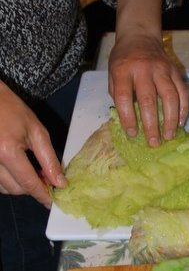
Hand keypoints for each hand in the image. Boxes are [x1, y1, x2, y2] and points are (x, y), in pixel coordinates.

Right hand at [0, 81, 66, 207]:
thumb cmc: (12, 110)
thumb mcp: (36, 131)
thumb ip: (49, 159)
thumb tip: (59, 182)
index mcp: (7, 151)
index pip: (29, 183)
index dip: (43, 194)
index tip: (54, 202)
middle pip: (16, 189)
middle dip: (33, 187)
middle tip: (47, 178)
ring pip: (3, 188)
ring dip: (20, 185)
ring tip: (33, 170)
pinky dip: (8, 180)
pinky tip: (18, 168)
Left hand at [110, 0, 188, 145]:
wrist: (140, 36)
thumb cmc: (124, 59)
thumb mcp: (112, 73)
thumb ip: (119, 94)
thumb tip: (130, 121)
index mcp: (123, 70)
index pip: (124, 97)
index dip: (128, 117)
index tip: (132, 134)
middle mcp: (144, 69)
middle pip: (149, 99)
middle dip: (152, 124)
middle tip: (154, 142)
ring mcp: (163, 69)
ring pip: (170, 97)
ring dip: (170, 119)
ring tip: (169, 135)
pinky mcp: (176, 71)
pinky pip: (183, 91)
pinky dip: (183, 108)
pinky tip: (180, 122)